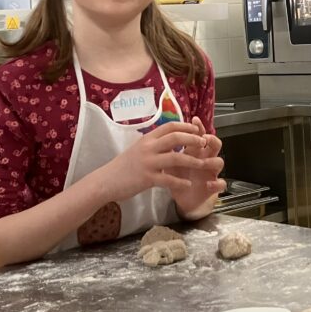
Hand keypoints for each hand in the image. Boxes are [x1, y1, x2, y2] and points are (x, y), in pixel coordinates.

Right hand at [97, 119, 215, 203]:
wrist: (106, 181)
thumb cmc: (123, 165)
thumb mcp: (138, 149)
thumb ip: (154, 144)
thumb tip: (172, 140)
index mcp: (147, 139)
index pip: (170, 126)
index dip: (186, 126)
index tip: (197, 130)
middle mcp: (148, 147)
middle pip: (175, 138)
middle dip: (193, 139)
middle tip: (204, 143)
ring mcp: (148, 162)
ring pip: (176, 158)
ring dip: (192, 161)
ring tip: (203, 164)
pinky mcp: (147, 178)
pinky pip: (168, 179)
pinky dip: (180, 182)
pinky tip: (188, 184)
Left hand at [169, 117, 225, 219]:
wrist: (183, 198)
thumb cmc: (177, 177)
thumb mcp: (170, 163)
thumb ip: (168, 150)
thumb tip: (159, 135)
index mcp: (195, 151)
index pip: (199, 135)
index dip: (199, 127)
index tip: (194, 120)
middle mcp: (205, 159)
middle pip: (215, 144)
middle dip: (212, 139)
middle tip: (204, 139)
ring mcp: (211, 172)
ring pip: (220, 162)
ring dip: (211, 161)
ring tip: (202, 163)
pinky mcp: (213, 187)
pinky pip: (221, 184)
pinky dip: (216, 183)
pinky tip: (208, 184)